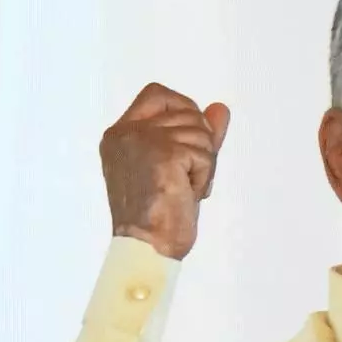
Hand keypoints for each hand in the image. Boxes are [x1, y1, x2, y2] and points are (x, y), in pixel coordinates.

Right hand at [99, 83, 229, 259]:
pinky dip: (204, 177)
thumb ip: (197, 134)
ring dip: (203, 165)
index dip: (184, 110)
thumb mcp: (179, 165)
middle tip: (186, 177)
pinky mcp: (164, 154)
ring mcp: (144, 140)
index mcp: (120, 134)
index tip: (189, 142)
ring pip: (201, 132)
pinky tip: (187, 194)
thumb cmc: (160, 213)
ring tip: (183, 188)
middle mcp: (127, 132)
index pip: (158, 94)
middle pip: (189, 112)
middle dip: (200, 146)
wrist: (147, 246)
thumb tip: (221, 109)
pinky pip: (206, 154)